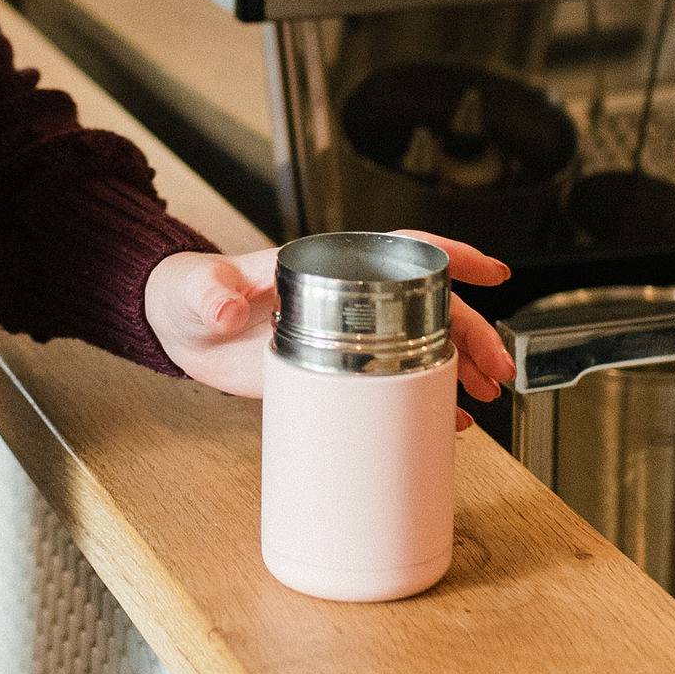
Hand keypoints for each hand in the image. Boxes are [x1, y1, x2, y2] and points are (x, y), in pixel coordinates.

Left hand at [146, 232, 516, 426]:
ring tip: (486, 398)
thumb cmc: (191, 292)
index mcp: (327, 267)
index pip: (402, 252)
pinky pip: (391, 384)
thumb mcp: (200, 289)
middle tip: (496, 370)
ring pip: (420, 346)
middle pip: (428, 308)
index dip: (452, 258)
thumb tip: (228, 305)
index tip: (494, 272)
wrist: (178, 325)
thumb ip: (212, 294)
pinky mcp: (331, 374)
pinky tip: (448, 421)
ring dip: (458, 368)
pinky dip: (423, 400)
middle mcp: (346, 299)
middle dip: (471, 334)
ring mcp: (344, 337)